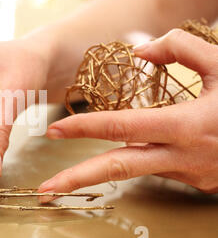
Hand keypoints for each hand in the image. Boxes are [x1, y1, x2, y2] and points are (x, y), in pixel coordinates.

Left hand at [38, 29, 217, 201]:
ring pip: (133, 172)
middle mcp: (182, 156)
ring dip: (98, 174)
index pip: (123, 127)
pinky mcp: (192, 181)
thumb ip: (180, 48)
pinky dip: (137, 158)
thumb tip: (140, 49)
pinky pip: (156, 167)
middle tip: (45, 189)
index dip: (86, 127)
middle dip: (77, 180)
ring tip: (66, 180)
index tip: (56, 129)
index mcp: (187, 125)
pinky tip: (133, 150)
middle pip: (119, 170)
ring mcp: (187, 173)